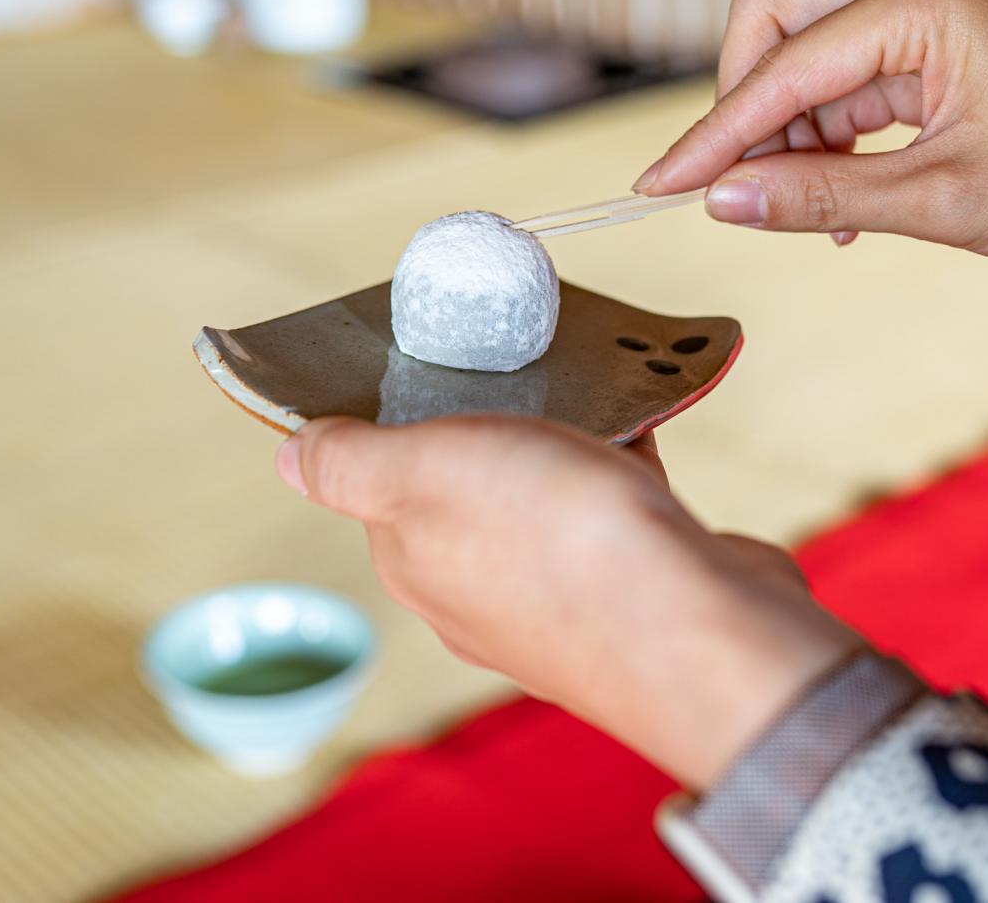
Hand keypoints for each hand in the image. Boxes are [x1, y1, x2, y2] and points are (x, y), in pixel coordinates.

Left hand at [275, 416, 860, 790]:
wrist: (700, 628)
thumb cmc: (558, 545)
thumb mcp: (425, 471)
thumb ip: (351, 462)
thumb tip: (287, 455)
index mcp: (416, 563)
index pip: (385, 480)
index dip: (403, 416)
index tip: (435, 360)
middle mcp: (478, 592)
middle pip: (467, 483)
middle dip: (489, 421)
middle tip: (516, 359)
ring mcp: (559, 596)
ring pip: (544, 492)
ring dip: (561, 436)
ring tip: (588, 381)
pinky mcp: (632, 585)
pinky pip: (614, 503)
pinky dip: (622, 457)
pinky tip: (642, 417)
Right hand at [636, 0, 987, 368]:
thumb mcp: (934, 204)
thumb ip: (816, 198)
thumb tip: (719, 202)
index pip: (785, 65)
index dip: (715, 133)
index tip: (659, 185)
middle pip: (775, 16)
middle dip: (746, 104)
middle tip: (741, 188)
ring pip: (805, 48)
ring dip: (790, 131)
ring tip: (812, 214)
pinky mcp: (934, 32)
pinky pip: (845, 72)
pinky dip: (828, 134)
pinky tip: (841, 203)